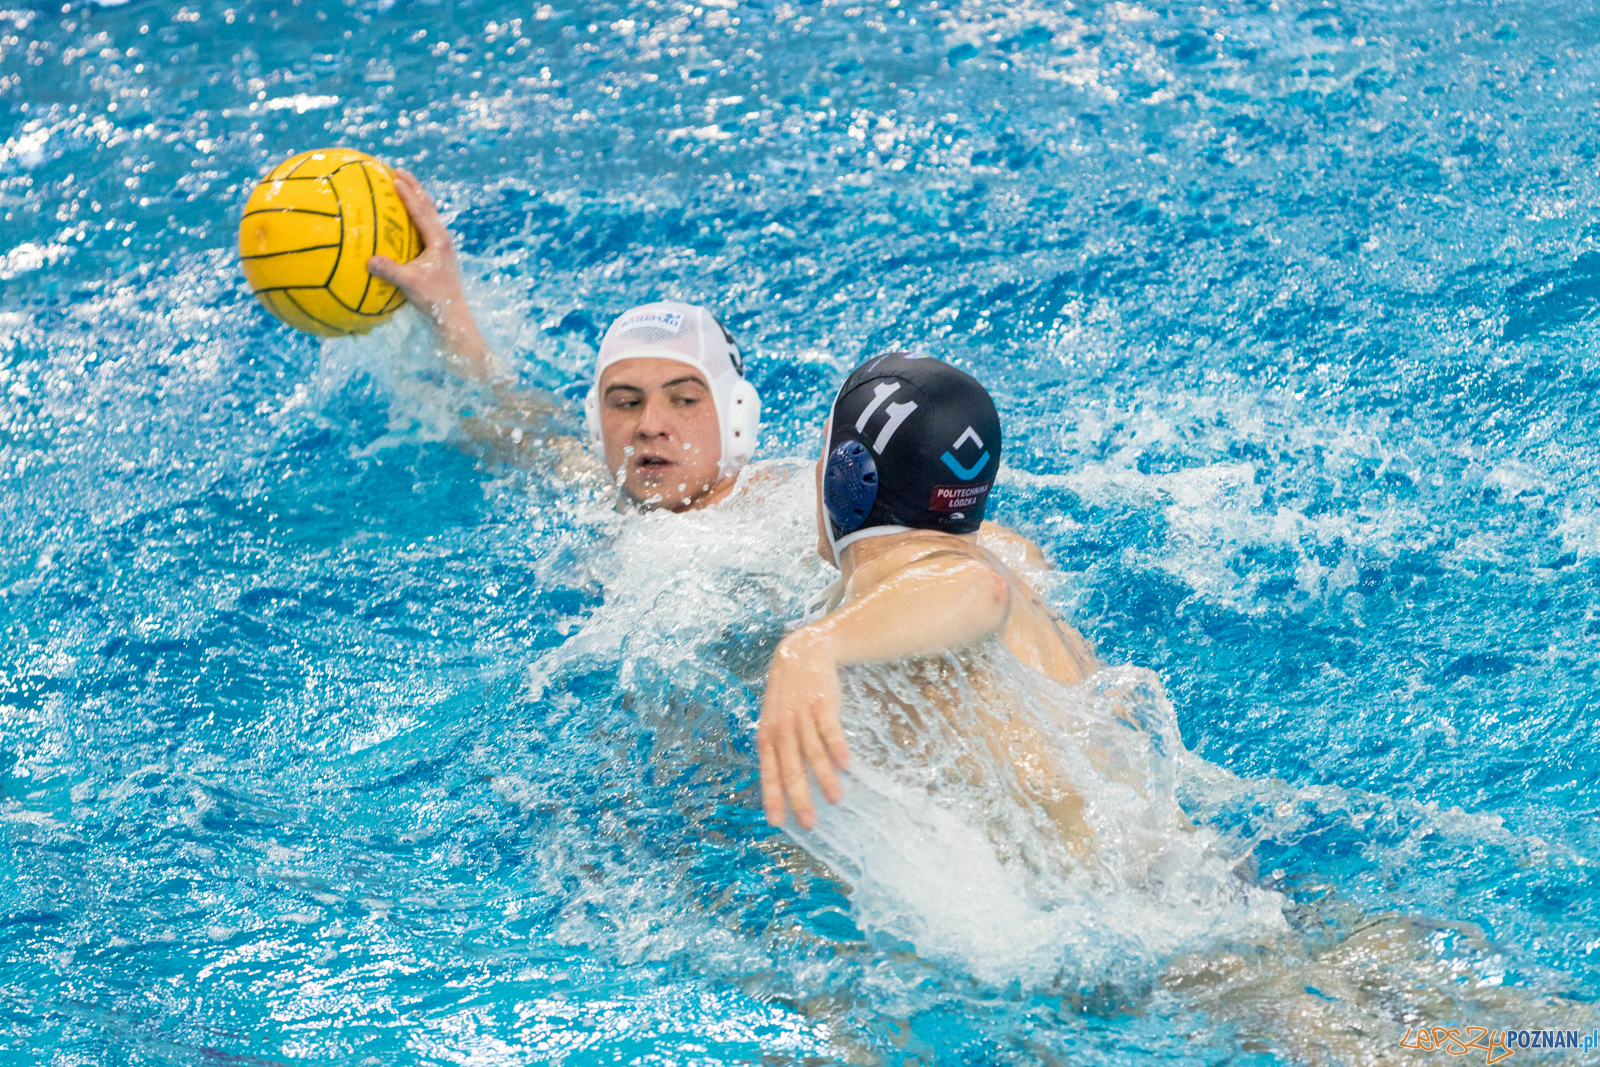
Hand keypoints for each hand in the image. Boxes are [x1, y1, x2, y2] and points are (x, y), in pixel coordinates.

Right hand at [368, 170, 489, 363]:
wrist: (453, 314)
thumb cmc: (435, 299)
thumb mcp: (410, 284)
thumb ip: (390, 271)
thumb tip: (368, 261)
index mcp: (438, 241)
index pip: (421, 211)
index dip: (408, 193)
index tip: (394, 177)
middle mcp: (442, 239)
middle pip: (427, 206)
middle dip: (413, 187)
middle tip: (398, 170)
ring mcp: (441, 246)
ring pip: (428, 215)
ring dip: (415, 199)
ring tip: (401, 185)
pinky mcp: (438, 254)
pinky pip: (424, 227)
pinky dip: (413, 216)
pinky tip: (400, 218)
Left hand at [757, 628, 850, 828]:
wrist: (803, 651)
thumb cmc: (787, 692)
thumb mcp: (773, 717)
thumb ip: (776, 745)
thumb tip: (781, 781)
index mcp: (767, 733)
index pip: (768, 770)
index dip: (773, 796)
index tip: (778, 822)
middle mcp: (782, 726)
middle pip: (791, 767)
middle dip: (799, 797)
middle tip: (809, 823)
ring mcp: (802, 715)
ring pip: (812, 752)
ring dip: (824, 778)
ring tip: (835, 801)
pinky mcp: (822, 703)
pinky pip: (830, 729)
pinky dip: (837, 748)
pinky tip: (846, 766)